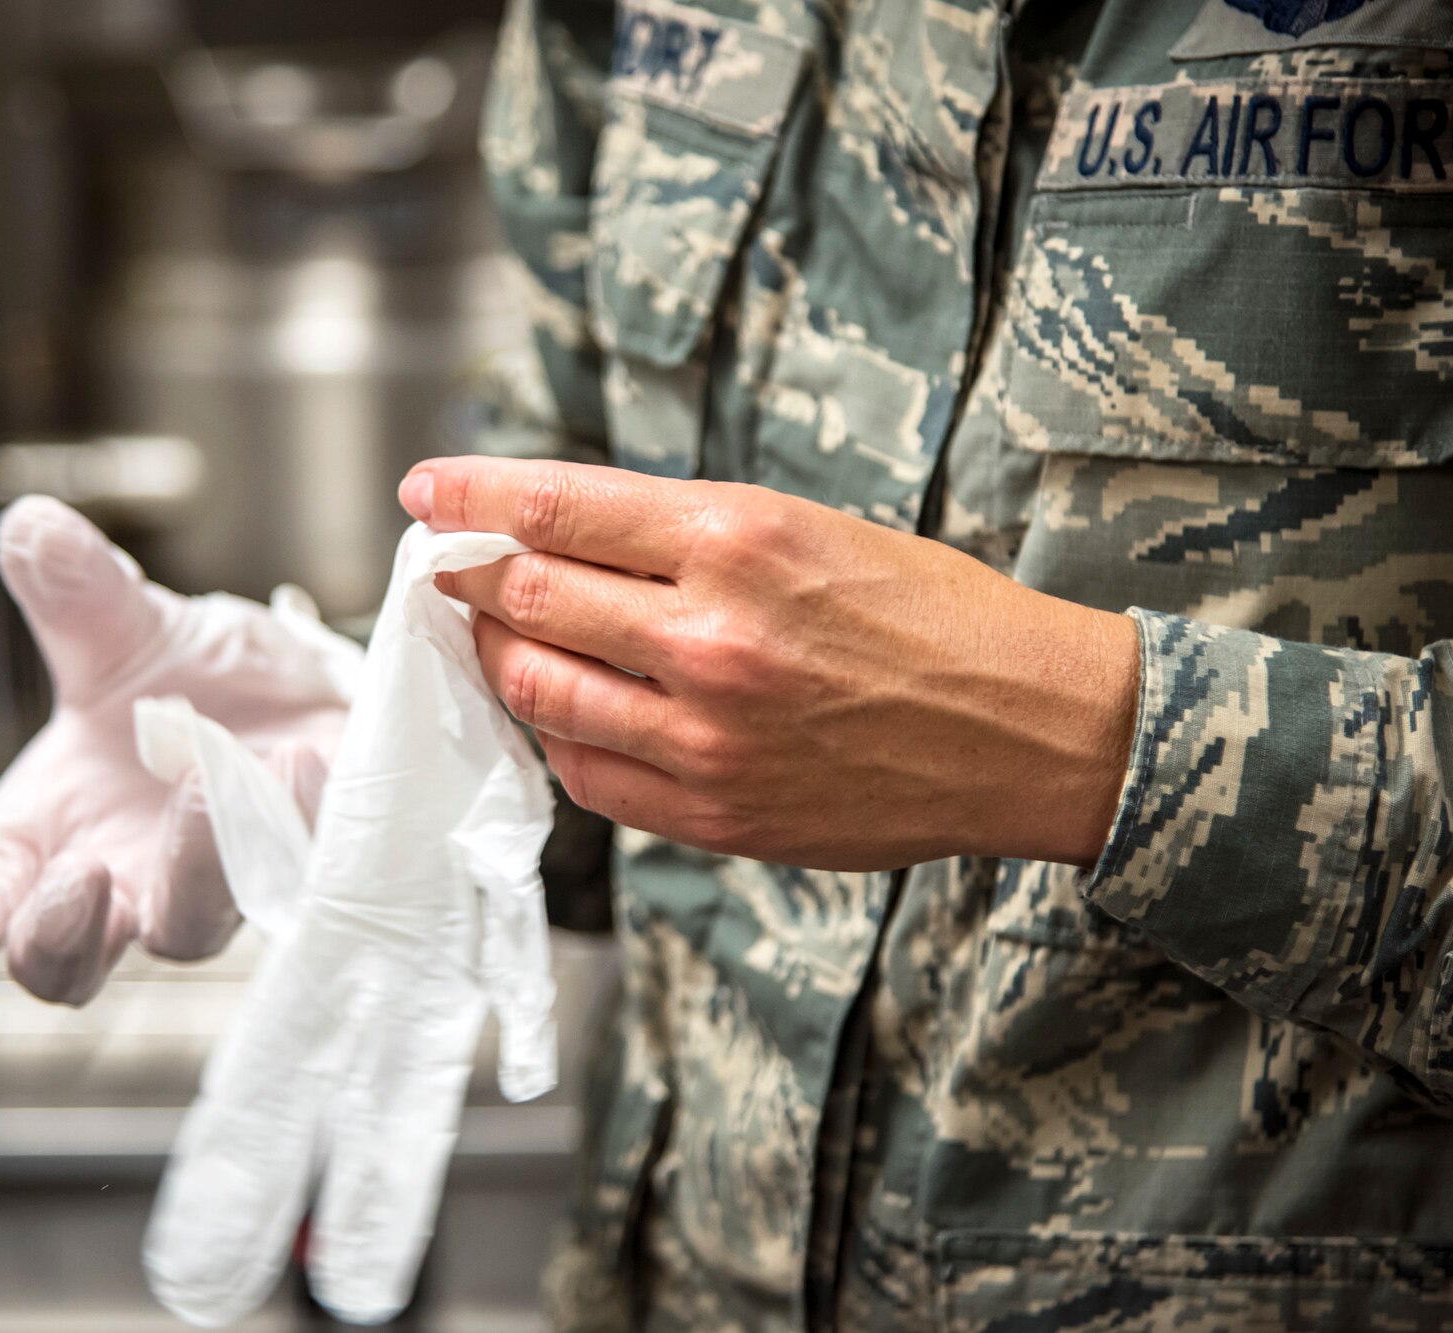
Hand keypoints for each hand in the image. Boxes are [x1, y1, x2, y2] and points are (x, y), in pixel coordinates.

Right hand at [0, 496, 355, 1003]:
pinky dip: (294, 820)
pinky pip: (296, 876)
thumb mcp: (128, 629)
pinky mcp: (299, 873)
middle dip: (59, 935)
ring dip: (193, 864)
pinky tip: (303, 761)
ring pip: (187, 929)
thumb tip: (32, 527)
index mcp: (46, 834)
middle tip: (79, 876)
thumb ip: (76, 594)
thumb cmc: (194, 681)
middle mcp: (119, 882)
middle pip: (64, 968)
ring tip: (210, 778)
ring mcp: (210, 891)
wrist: (308, 687)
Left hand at [398, 458, 1138, 870]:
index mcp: (738, 537)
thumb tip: (560, 534)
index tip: (423, 493)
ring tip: (493, 640)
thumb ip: (681, 534)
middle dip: (468, 578)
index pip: (553, 506)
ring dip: (496, 659)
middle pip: (526, 598)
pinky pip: (586, 774)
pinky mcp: (714, 811)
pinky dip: (556, 735)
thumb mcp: (811, 528)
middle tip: (448, 570)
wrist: (1028, 731)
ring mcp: (706, 733)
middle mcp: (710, 633)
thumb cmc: (930, 615)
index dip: (468, 496)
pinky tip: (563, 711)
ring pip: (537, 691)